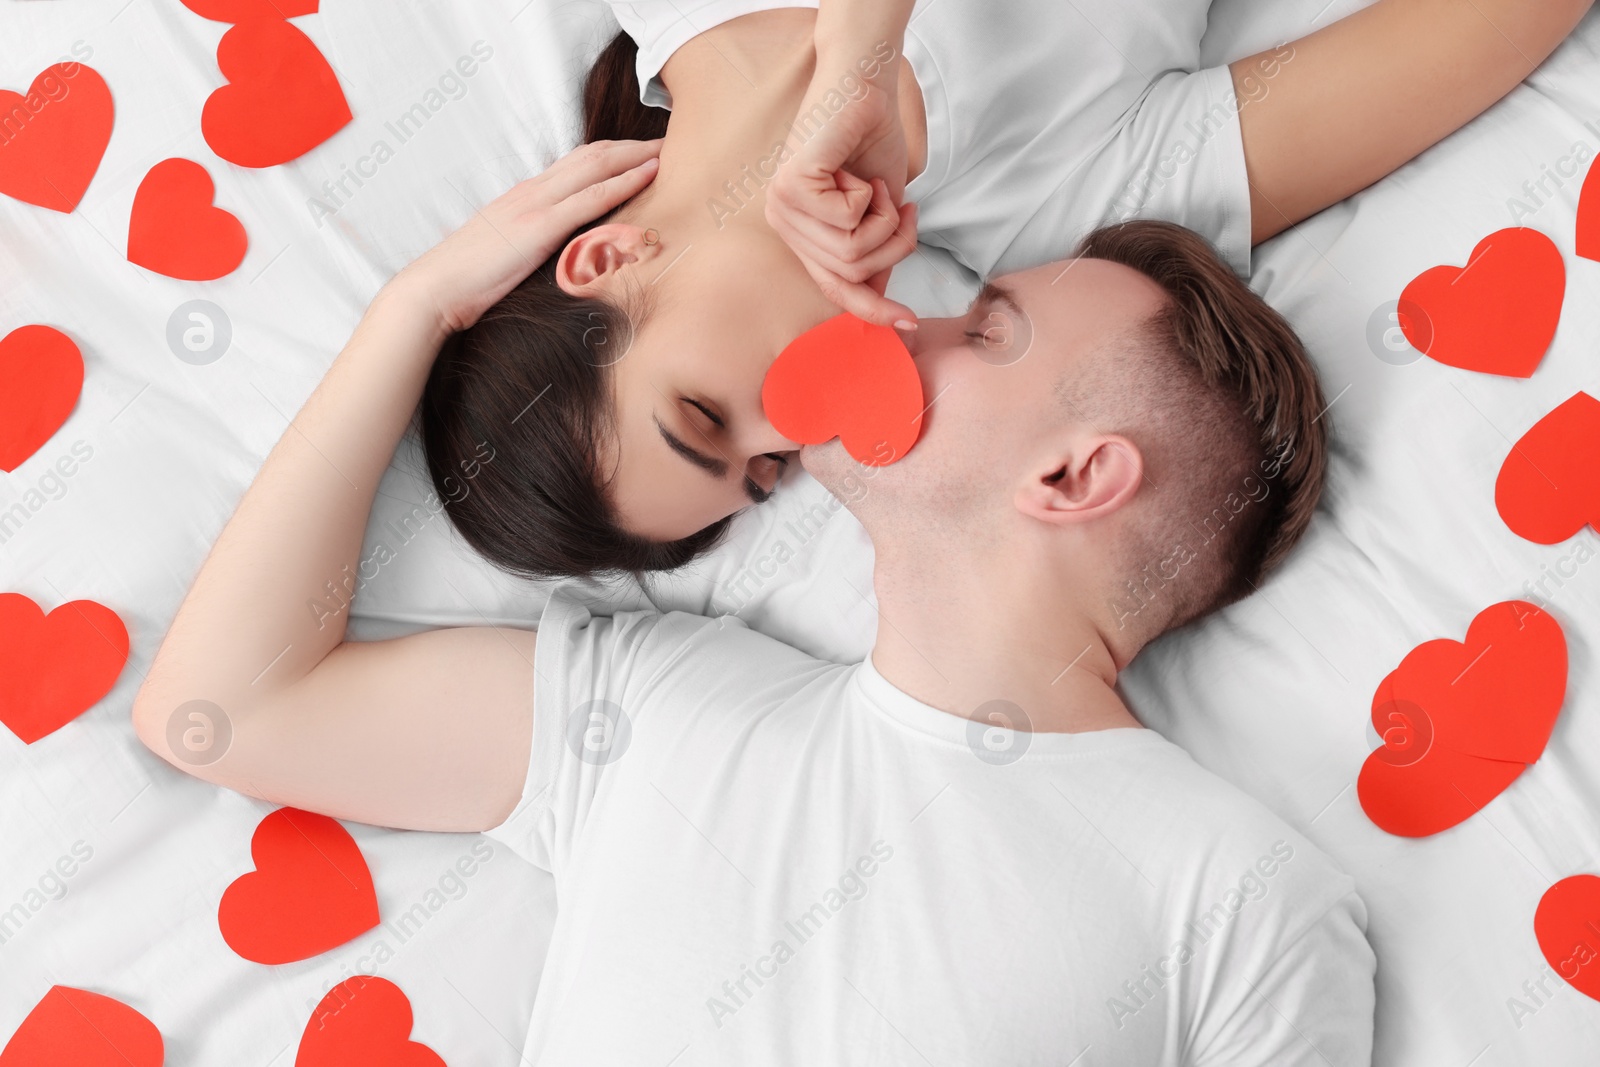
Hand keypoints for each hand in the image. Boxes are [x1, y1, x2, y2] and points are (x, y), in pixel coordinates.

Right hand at [389, 139, 661, 335]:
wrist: (434, 289)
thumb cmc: (467, 280)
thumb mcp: (505, 252)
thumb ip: (530, 241)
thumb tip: (555, 251)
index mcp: (525, 196)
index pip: (577, 163)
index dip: (614, 153)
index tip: (644, 152)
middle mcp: (533, 191)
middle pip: (593, 155)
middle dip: (633, 146)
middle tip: (671, 141)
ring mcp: (536, 205)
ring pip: (597, 167)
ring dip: (637, 155)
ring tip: (671, 149)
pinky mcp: (539, 227)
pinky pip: (590, 198)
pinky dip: (623, 182)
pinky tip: (649, 175)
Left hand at [764, 64, 917, 326]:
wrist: (866, 83)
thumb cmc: (872, 137)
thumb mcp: (883, 209)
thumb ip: (876, 251)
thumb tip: (880, 296)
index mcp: (801, 231)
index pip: (835, 288)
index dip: (873, 309)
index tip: (909, 322)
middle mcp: (784, 222)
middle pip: (852, 272)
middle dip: (892, 243)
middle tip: (900, 207)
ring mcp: (783, 206)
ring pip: (852, 252)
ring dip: (883, 219)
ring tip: (878, 187)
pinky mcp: (790, 187)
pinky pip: (847, 222)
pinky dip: (870, 198)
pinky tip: (859, 173)